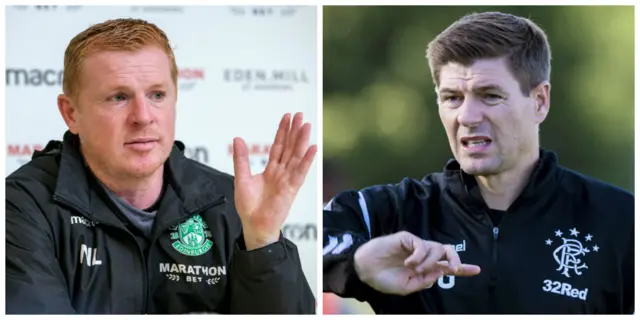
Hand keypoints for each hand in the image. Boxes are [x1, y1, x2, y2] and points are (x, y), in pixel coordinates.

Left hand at [233, 113, 316, 249]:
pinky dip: (306, 160)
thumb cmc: (249, 206)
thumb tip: (237, 139)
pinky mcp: (291, 189)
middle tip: (301, 115)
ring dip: (302, 141)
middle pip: (290, 147)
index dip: (283, 131)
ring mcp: (288, 180)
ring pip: (296, 156)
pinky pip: (300, 172)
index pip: (278, 146)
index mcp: (271, 169)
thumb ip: (242, 159)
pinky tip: (312, 148)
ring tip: (307, 125)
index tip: (288, 117)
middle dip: (295, 131)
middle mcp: (281, 172)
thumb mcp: (242, 178)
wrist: (254, 225)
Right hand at [354, 231, 480, 295]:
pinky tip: (409, 263)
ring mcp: (415, 246)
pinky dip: (419, 256)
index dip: (463, 267)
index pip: (447, 266)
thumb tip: (439, 274)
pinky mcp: (407, 238)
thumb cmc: (384, 279)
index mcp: (425, 267)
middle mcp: (423, 255)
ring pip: (436, 248)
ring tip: (415, 269)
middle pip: (447, 251)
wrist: (365, 270)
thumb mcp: (407, 287)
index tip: (477, 270)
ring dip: (430, 262)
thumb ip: (423, 281)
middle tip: (454, 269)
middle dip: (456, 259)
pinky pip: (422, 245)